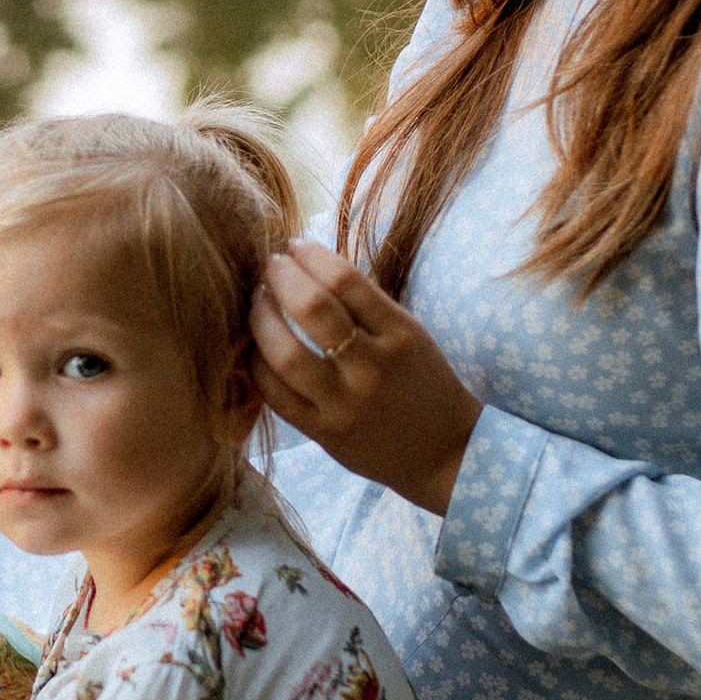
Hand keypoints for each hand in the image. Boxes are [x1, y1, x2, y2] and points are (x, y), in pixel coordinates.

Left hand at [248, 237, 482, 519]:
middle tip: (270, 266)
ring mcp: (347, 404)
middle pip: (312, 308)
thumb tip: (307, 265)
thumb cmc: (422, 383)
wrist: (444, 452)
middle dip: (281, 278)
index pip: (345, 280)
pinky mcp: (326, 434)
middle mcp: (373, 368)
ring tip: (257, 302)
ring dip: (261, 319)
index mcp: (399, 334)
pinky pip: (276, 395)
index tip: (295, 247)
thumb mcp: (409, 335)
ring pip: (285, 353)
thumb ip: (365, 305)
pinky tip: (256, 347)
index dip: (310, 256)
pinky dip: (258, 365)